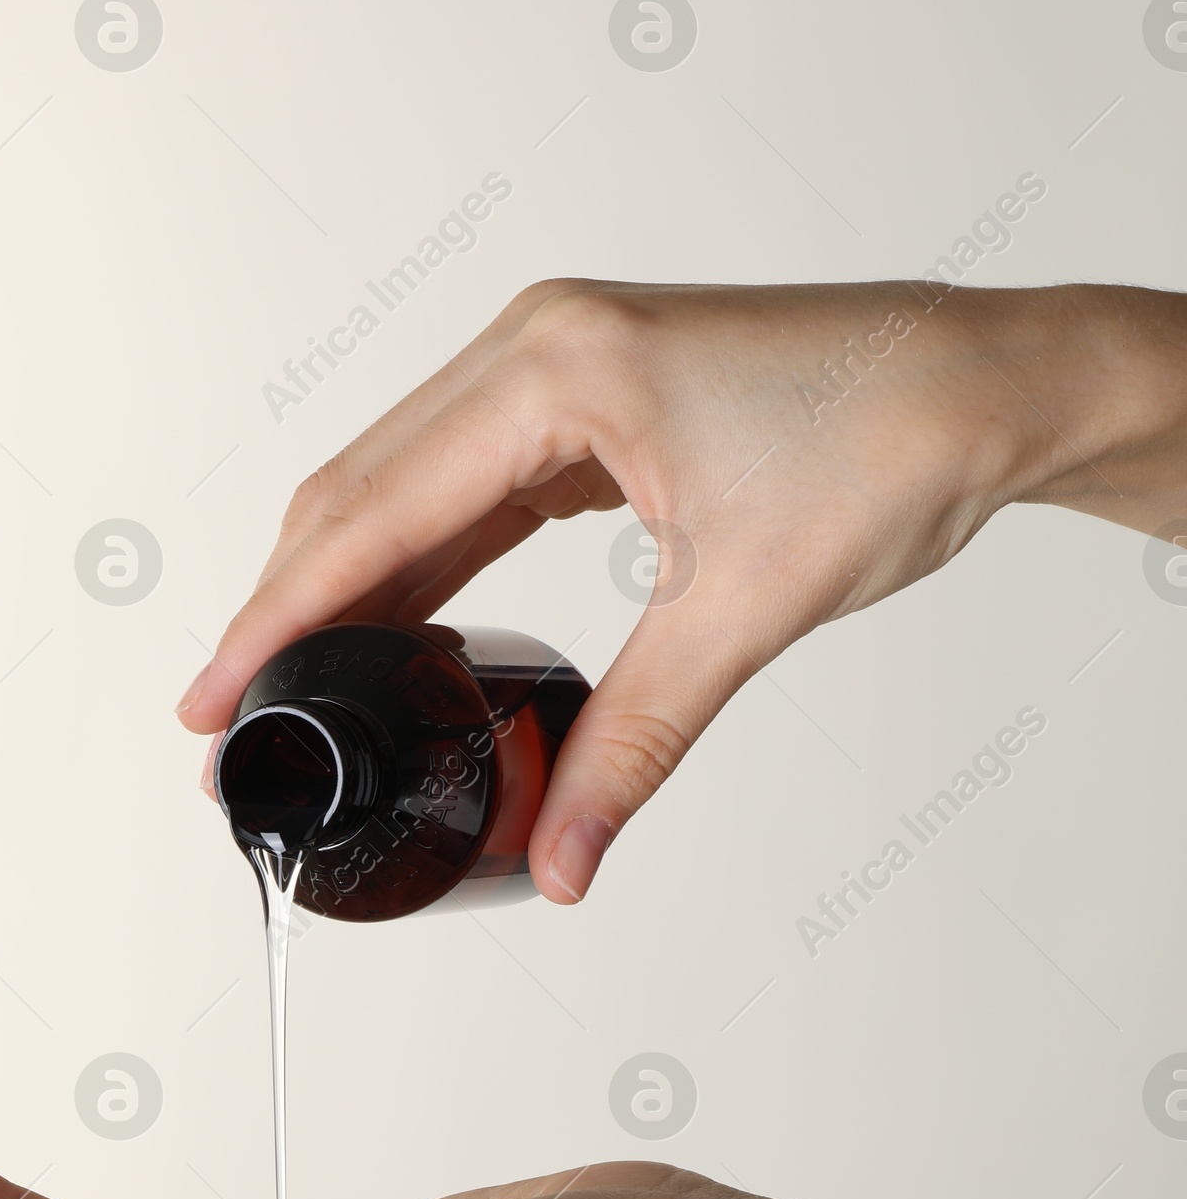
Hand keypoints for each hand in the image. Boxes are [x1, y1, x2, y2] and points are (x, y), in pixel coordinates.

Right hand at [178, 279, 1186, 899]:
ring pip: (407, 481)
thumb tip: (561, 853)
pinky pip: (469, 482)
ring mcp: (558, 365)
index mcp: (557, 366)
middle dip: (288, 603)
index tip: (211, 697)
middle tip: (229, 714)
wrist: (987, 385)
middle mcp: (537, 344)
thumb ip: (635, 740)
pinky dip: (422, 558)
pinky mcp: (587, 397)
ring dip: (348, 583)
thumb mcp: (744, 608)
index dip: (279, 616)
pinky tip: (396, 629)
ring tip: (294, 685)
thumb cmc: (893, 442)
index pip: (374, 509)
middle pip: (362, 485)